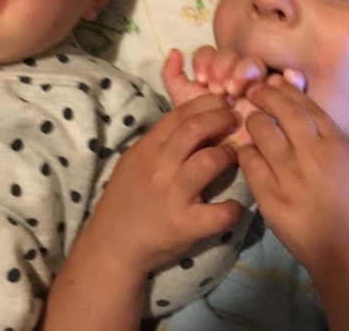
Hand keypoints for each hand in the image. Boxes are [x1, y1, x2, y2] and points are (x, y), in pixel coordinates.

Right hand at [79, 93, 244, 275]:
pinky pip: (219, 212)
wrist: (111, 245)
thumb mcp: (135, 161)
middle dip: (222, 119)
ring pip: (210, 161)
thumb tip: (197, 121)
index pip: (180, 114)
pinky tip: (236, 206)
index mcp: (147, 149)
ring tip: (235, 157)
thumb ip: (161, 142)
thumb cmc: (126, 200)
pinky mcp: (184, 225)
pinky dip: (233, 208)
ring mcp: (173, 195)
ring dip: (229, 155)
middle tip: (237, 121)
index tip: (224, 103)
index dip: (208, 103)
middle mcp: (159, 167)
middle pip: (196, 129)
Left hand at [162, 47, 304, 146]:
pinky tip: (287, 78)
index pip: (211, 53)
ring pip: (256, 64)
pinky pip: (295, 83)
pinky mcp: (279, 101)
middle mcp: (236, 77)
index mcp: (214, 75)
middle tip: (218, 89)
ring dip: (245, 71)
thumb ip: (174, 78)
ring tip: (237, 91)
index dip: (206, 60)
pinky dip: (293, 77)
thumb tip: (174, 50)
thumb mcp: (183, 106)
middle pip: (233, 56)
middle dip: (223, 67)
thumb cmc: (202, 135)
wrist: (221, 165)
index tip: (201, 80)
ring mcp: (258, 88)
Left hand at [238, 76, 348, 281]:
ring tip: (250, 123)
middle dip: (264, 96)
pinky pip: (249, 162)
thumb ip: (327, 139)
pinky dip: (246, 153)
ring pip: (261, 132)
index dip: (286, 90)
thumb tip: (300, 115)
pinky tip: (246, 153)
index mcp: (336, 143)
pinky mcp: (271, 197)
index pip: (306, 105)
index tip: (274, 82)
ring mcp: (290, 175)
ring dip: (253, 122)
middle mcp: (312, 153)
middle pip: (282, 111)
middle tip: (253, 92)